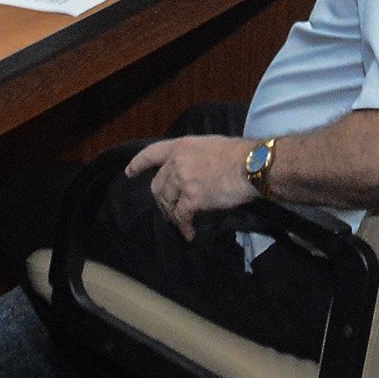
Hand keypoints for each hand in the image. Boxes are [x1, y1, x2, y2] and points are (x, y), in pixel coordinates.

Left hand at [126, 135, 255, 239]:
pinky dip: (184, 226)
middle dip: (162, 200)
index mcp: (180, 146)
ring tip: (181, 223)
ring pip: (167, 201)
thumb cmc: (237, 154)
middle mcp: (176, 162)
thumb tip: (193, 170)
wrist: (249, 165)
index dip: (138, 164)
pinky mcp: (192, 198)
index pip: (151, 154)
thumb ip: (193, 156)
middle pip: (158, 184)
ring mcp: (182, 180)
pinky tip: (189, 232)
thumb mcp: (208, 145)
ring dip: (172, 215)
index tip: (129, 173)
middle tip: (169, 210)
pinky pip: (181, 215)